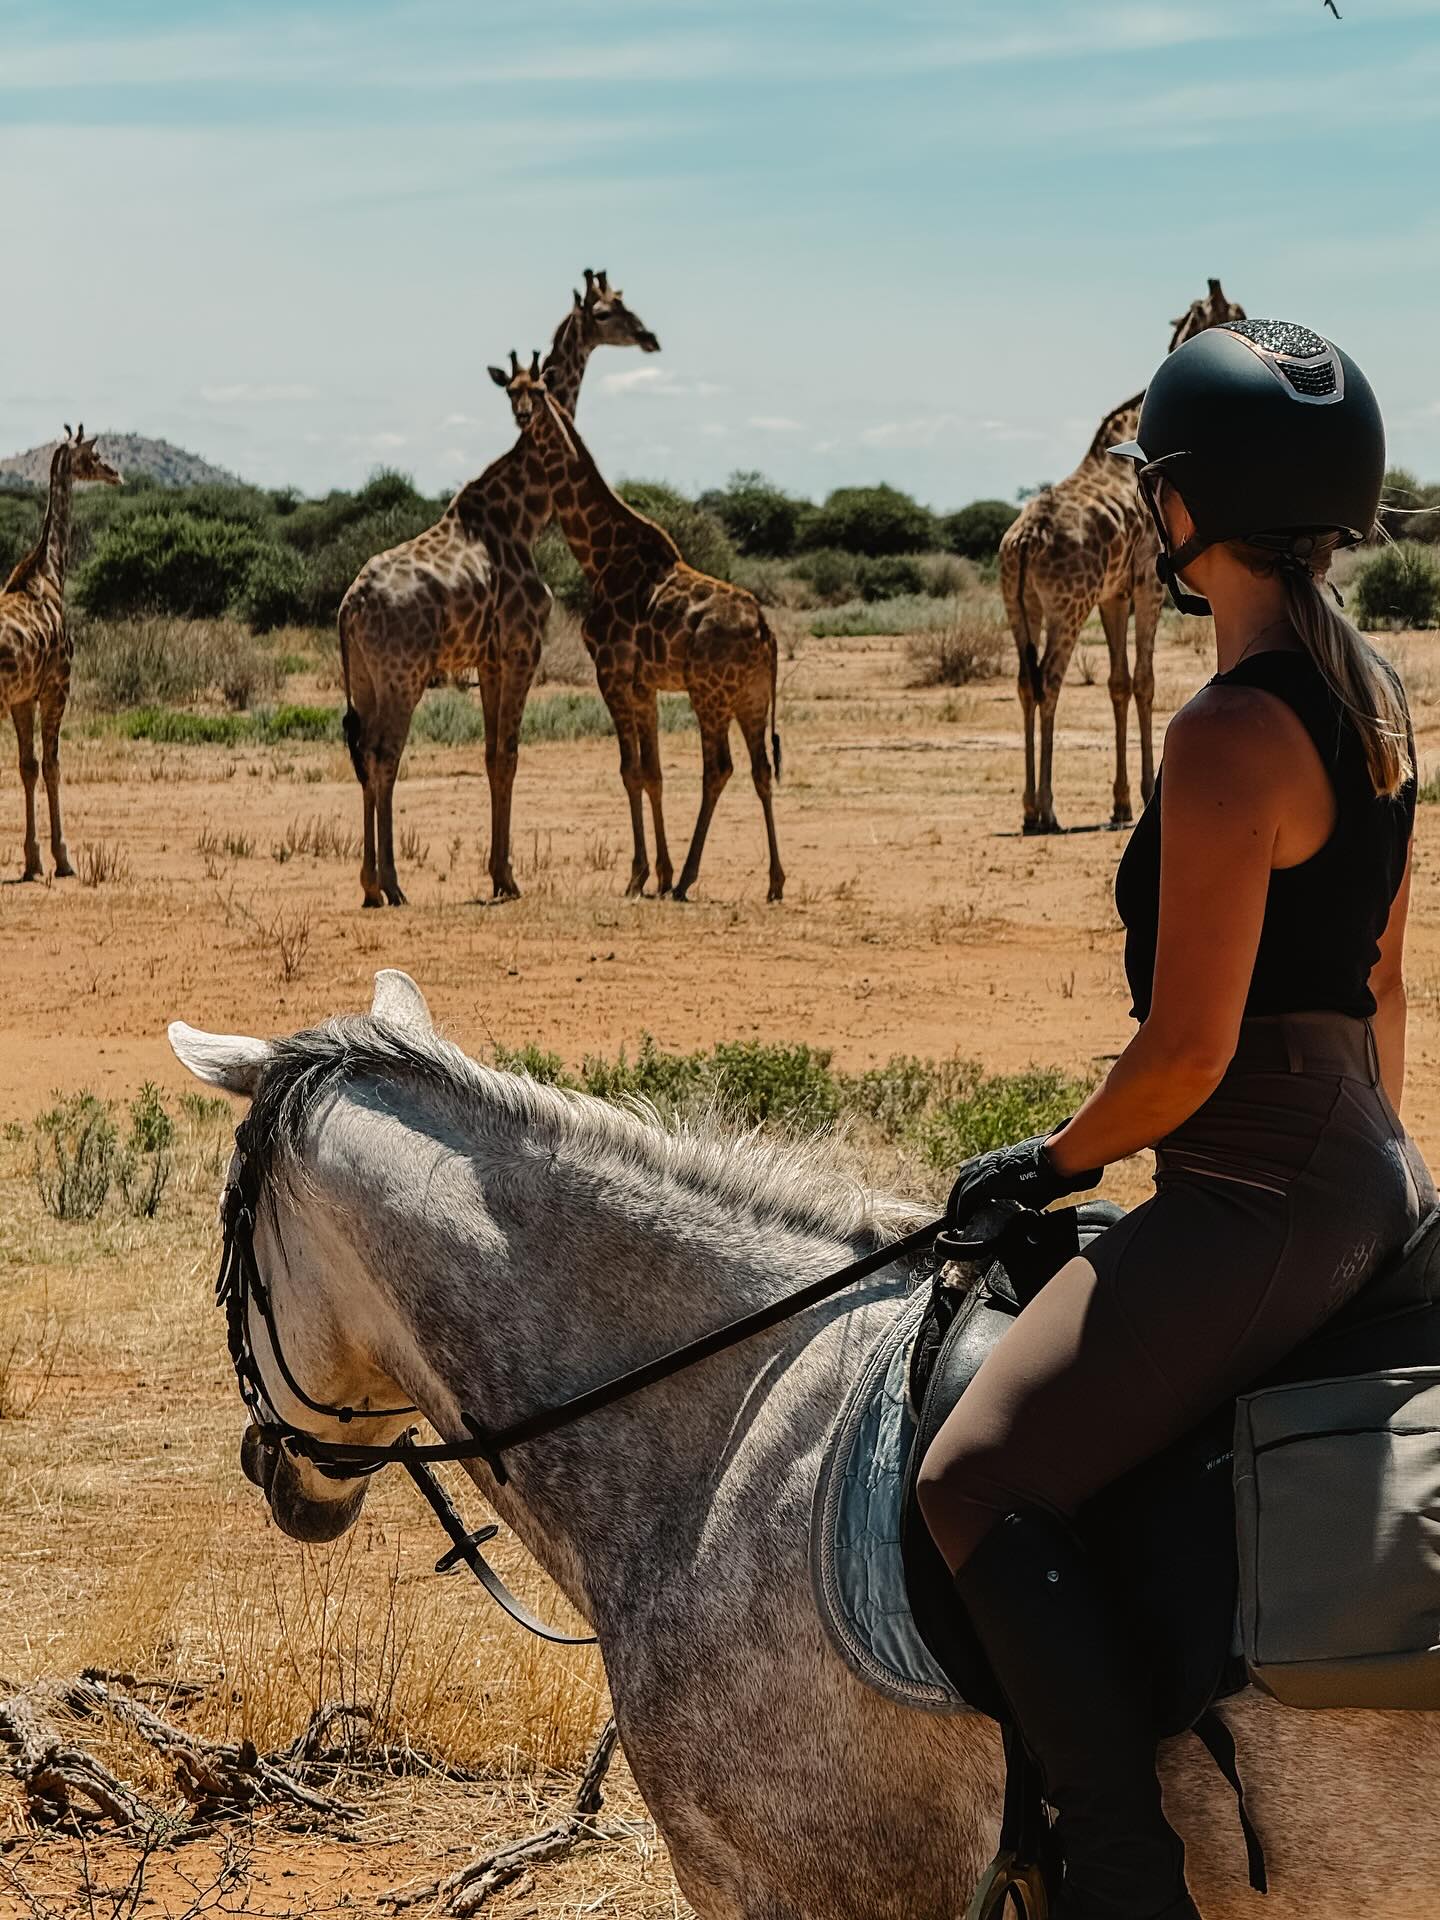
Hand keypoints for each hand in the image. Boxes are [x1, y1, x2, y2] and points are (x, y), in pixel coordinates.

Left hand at [946, 1131, 1101, 1226]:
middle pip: (963, 1178)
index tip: (964, 1200)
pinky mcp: (988, 1182)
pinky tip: (962, 1221)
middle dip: (956, 1196)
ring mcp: (987, 1169)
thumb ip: (1022, 1189)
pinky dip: (962, 1210)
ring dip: (957, 1204)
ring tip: (956, 1220)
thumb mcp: (1031, 1178)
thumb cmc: (1051, 1169)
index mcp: (998, 1158)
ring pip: (962, 1187)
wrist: (1056, 1160)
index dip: (966, 1187)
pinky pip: (967, 1198)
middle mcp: (989, 1161)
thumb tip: (1027, 1205)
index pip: (973, 1170)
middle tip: (954, 1213)